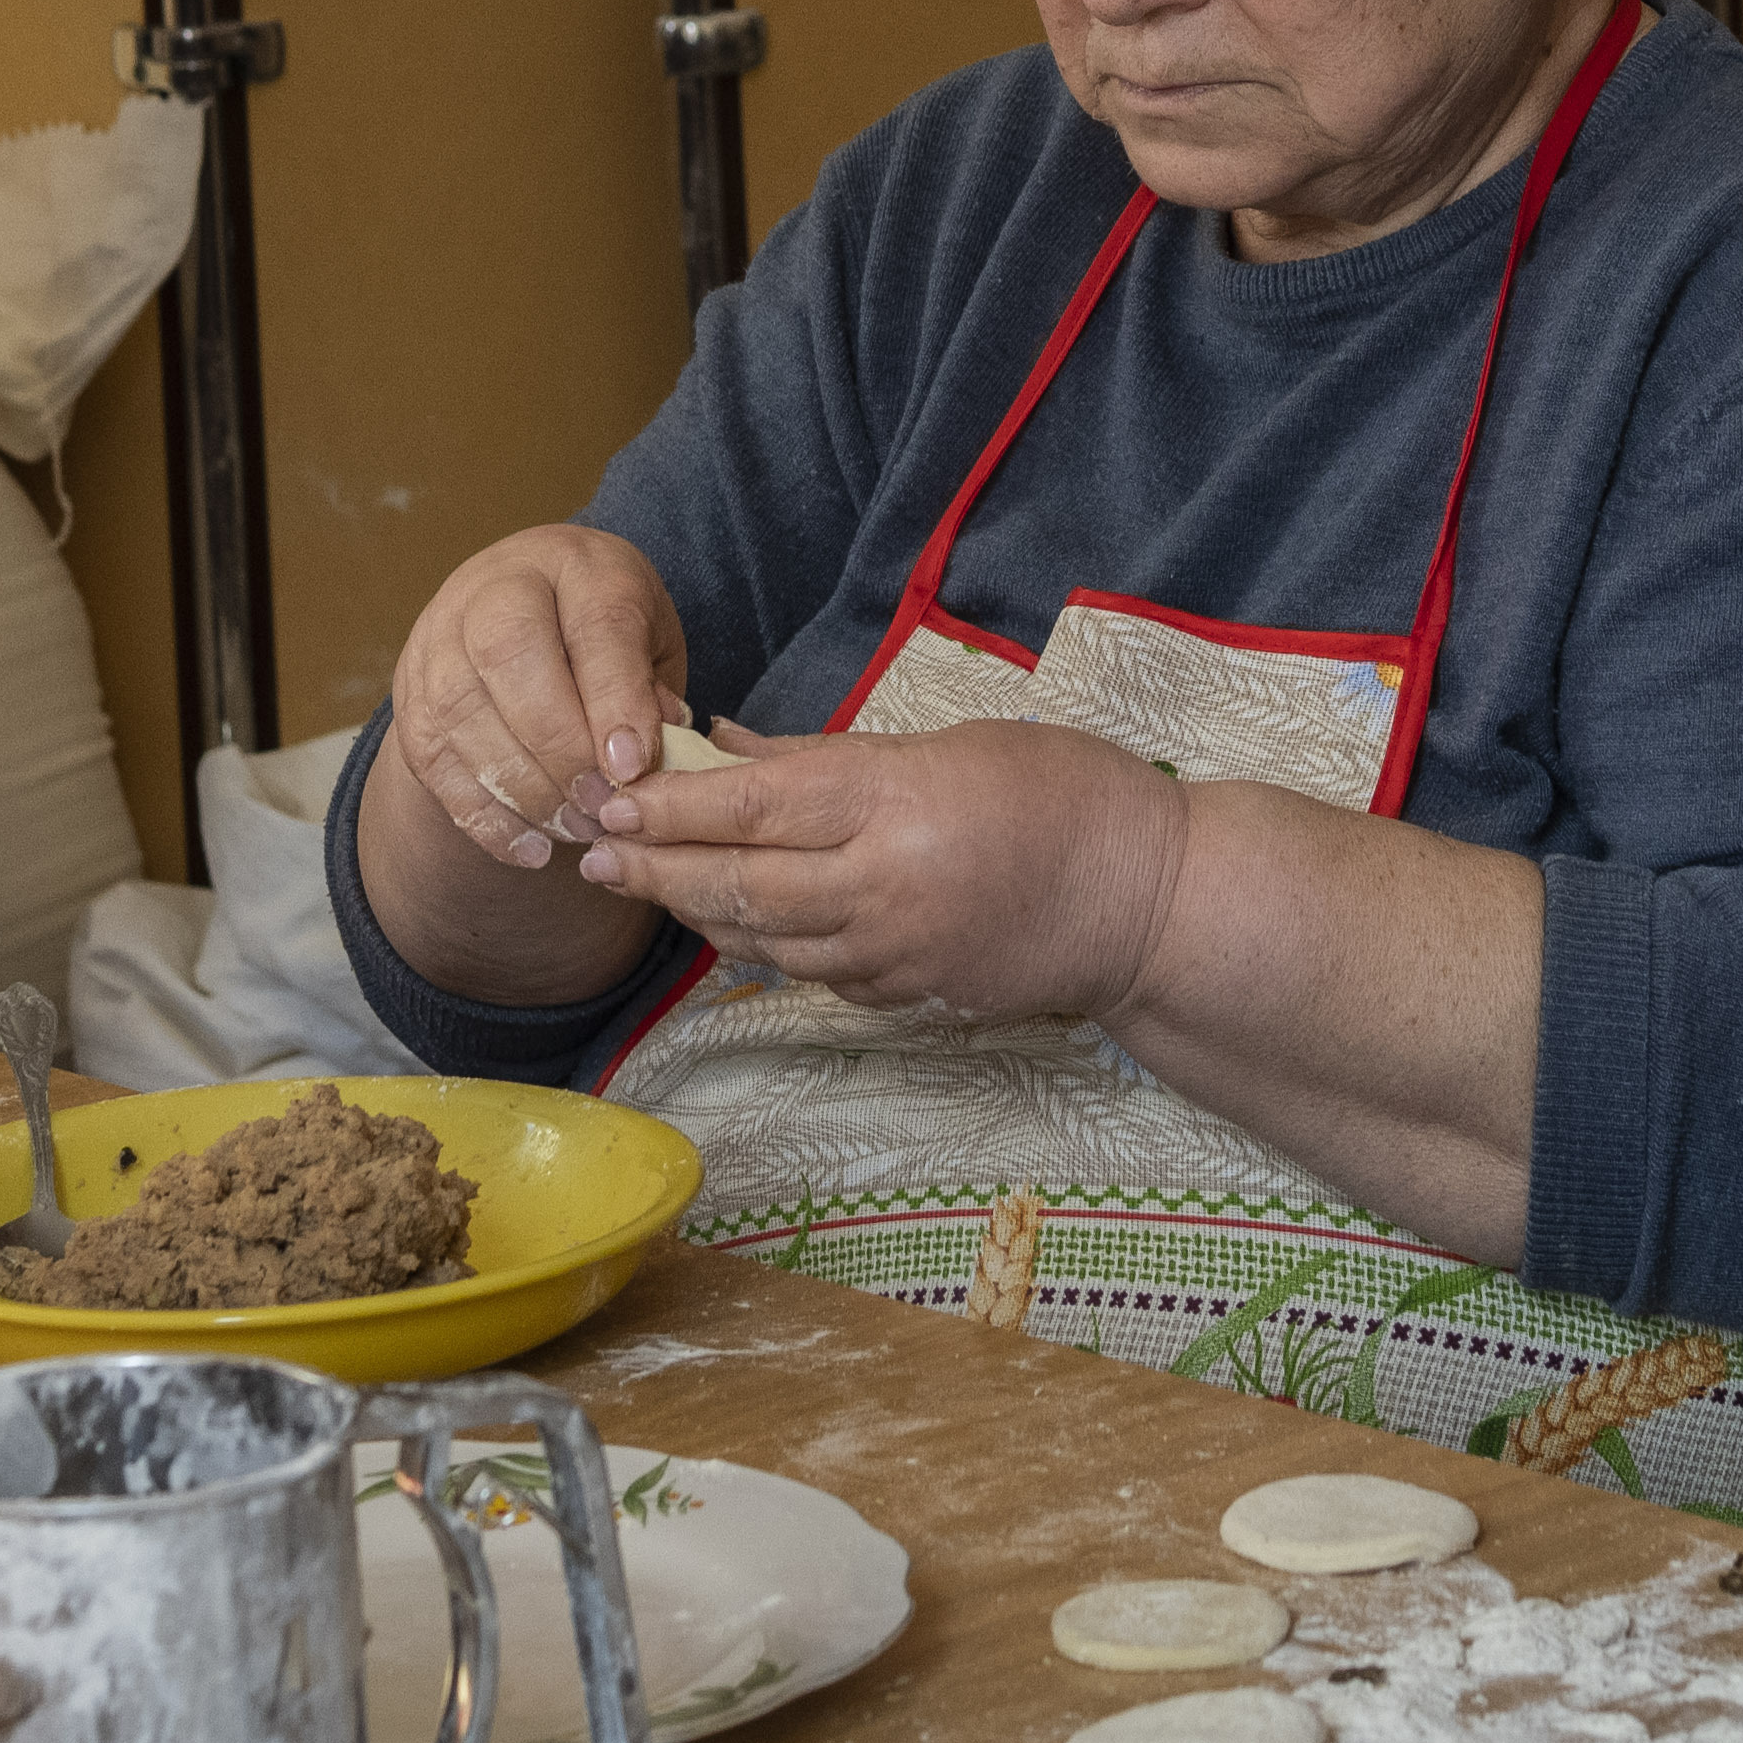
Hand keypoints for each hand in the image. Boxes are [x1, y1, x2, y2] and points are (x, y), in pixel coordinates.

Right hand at [384, 523, 693, 866]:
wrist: (522, 615)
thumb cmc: (602, 635)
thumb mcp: (648, 643)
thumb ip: (650, 691)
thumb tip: (645, 757)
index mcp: (576, 564)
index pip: (594, 621)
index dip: (614, 697)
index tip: (634, 767)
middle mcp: (494, 587)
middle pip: (509, 655)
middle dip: (559, 746)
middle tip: (601, 806)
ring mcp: (439, 638)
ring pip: (461, 712)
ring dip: (522, 788)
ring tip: (574, 831)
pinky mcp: (411, 695)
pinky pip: (431, 760)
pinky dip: (482, 816)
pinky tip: (530, 849)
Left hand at [591, 714, 1195, 1025]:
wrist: (1150, 903)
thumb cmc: (1062, 792)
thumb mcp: (949, 743)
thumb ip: (829, 754)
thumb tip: (725, 743)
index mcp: (894, 802)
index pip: (752, 806)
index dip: (670, 809)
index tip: (609, 801)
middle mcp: (883, 885)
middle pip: (738, 885)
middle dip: (656, 872)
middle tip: (592, 856)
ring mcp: (894, 953)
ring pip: (764, 940)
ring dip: (697, 914)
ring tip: (645, 887)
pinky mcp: (908, 998)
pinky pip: (812, 972)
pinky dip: (763, 945)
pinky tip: (731, 924)